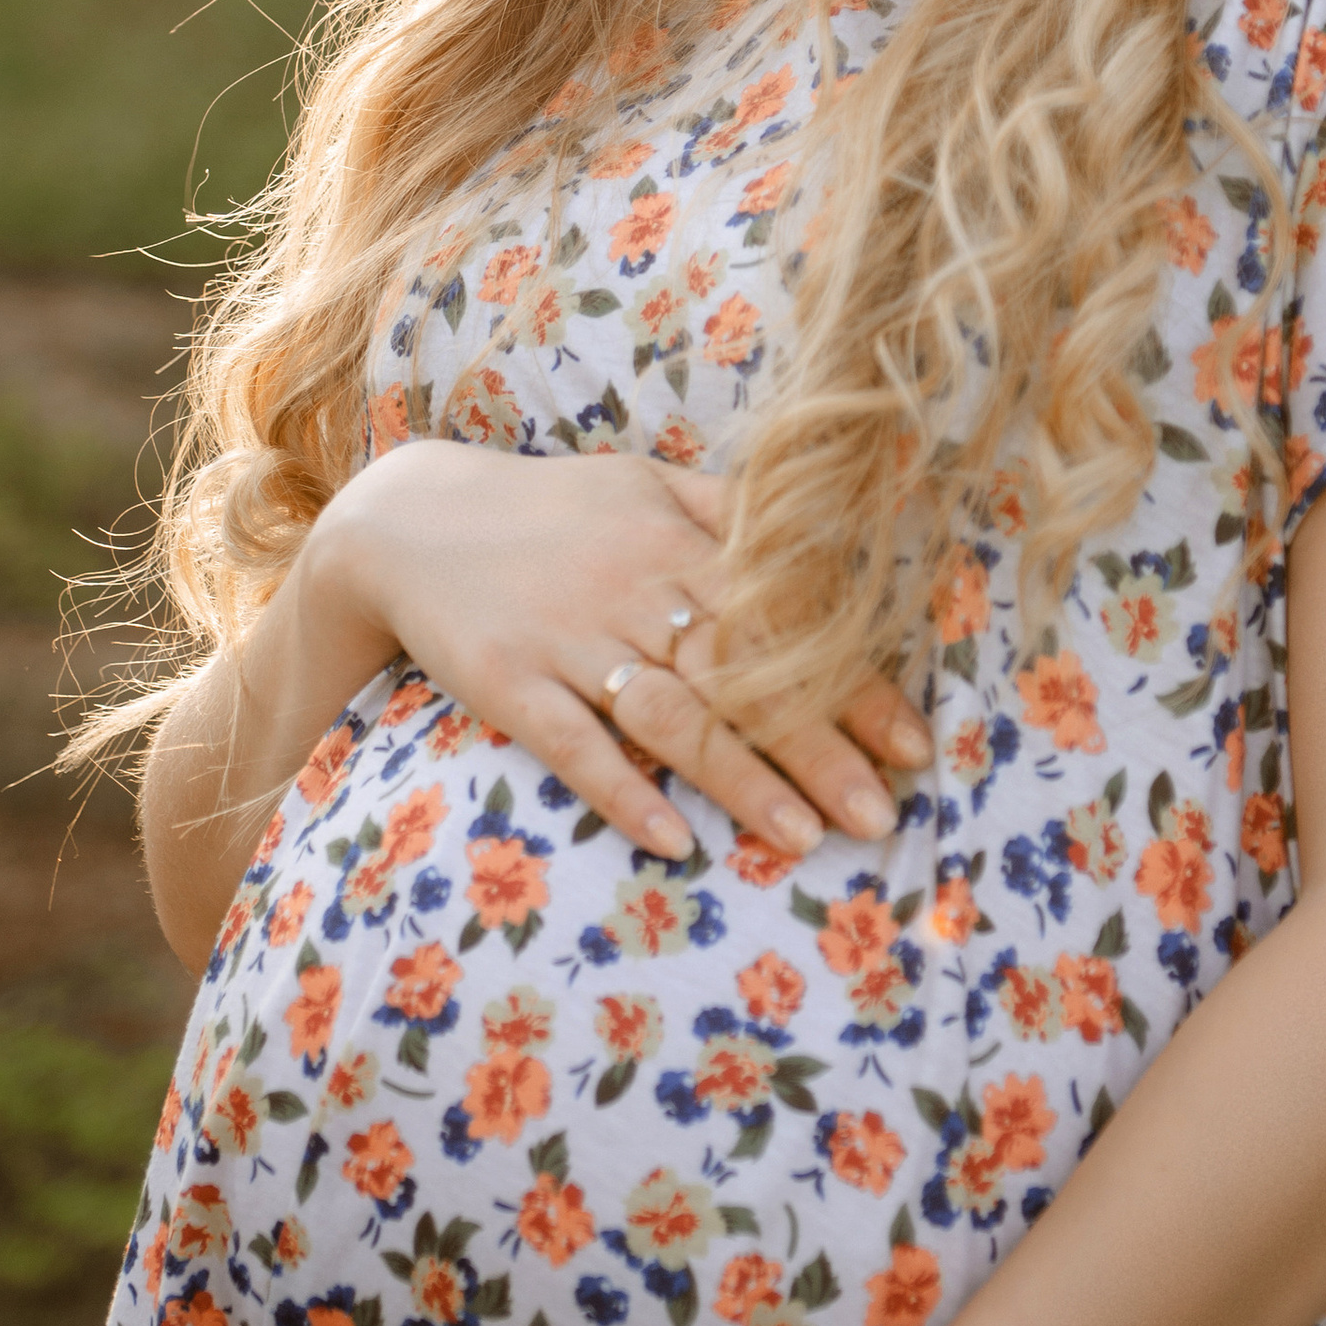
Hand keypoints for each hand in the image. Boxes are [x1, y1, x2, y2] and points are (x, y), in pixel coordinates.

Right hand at [308, 441, 926, 867]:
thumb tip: (828, 528)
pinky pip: (571, 745)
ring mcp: (569, 640)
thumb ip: (731, 511)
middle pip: (741, 679)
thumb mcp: (646, 484)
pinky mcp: (509, 683)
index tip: (914, 743)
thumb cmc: (555, 510)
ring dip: (738, 781)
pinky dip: (622, 792)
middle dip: (818, 749)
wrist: (411, 520)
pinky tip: (673, 838)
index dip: (853, 686)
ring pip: (668, 718)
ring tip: (802, 841)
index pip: (786, 623)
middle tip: (882, 816)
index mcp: (678, 544)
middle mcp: (633, 590)